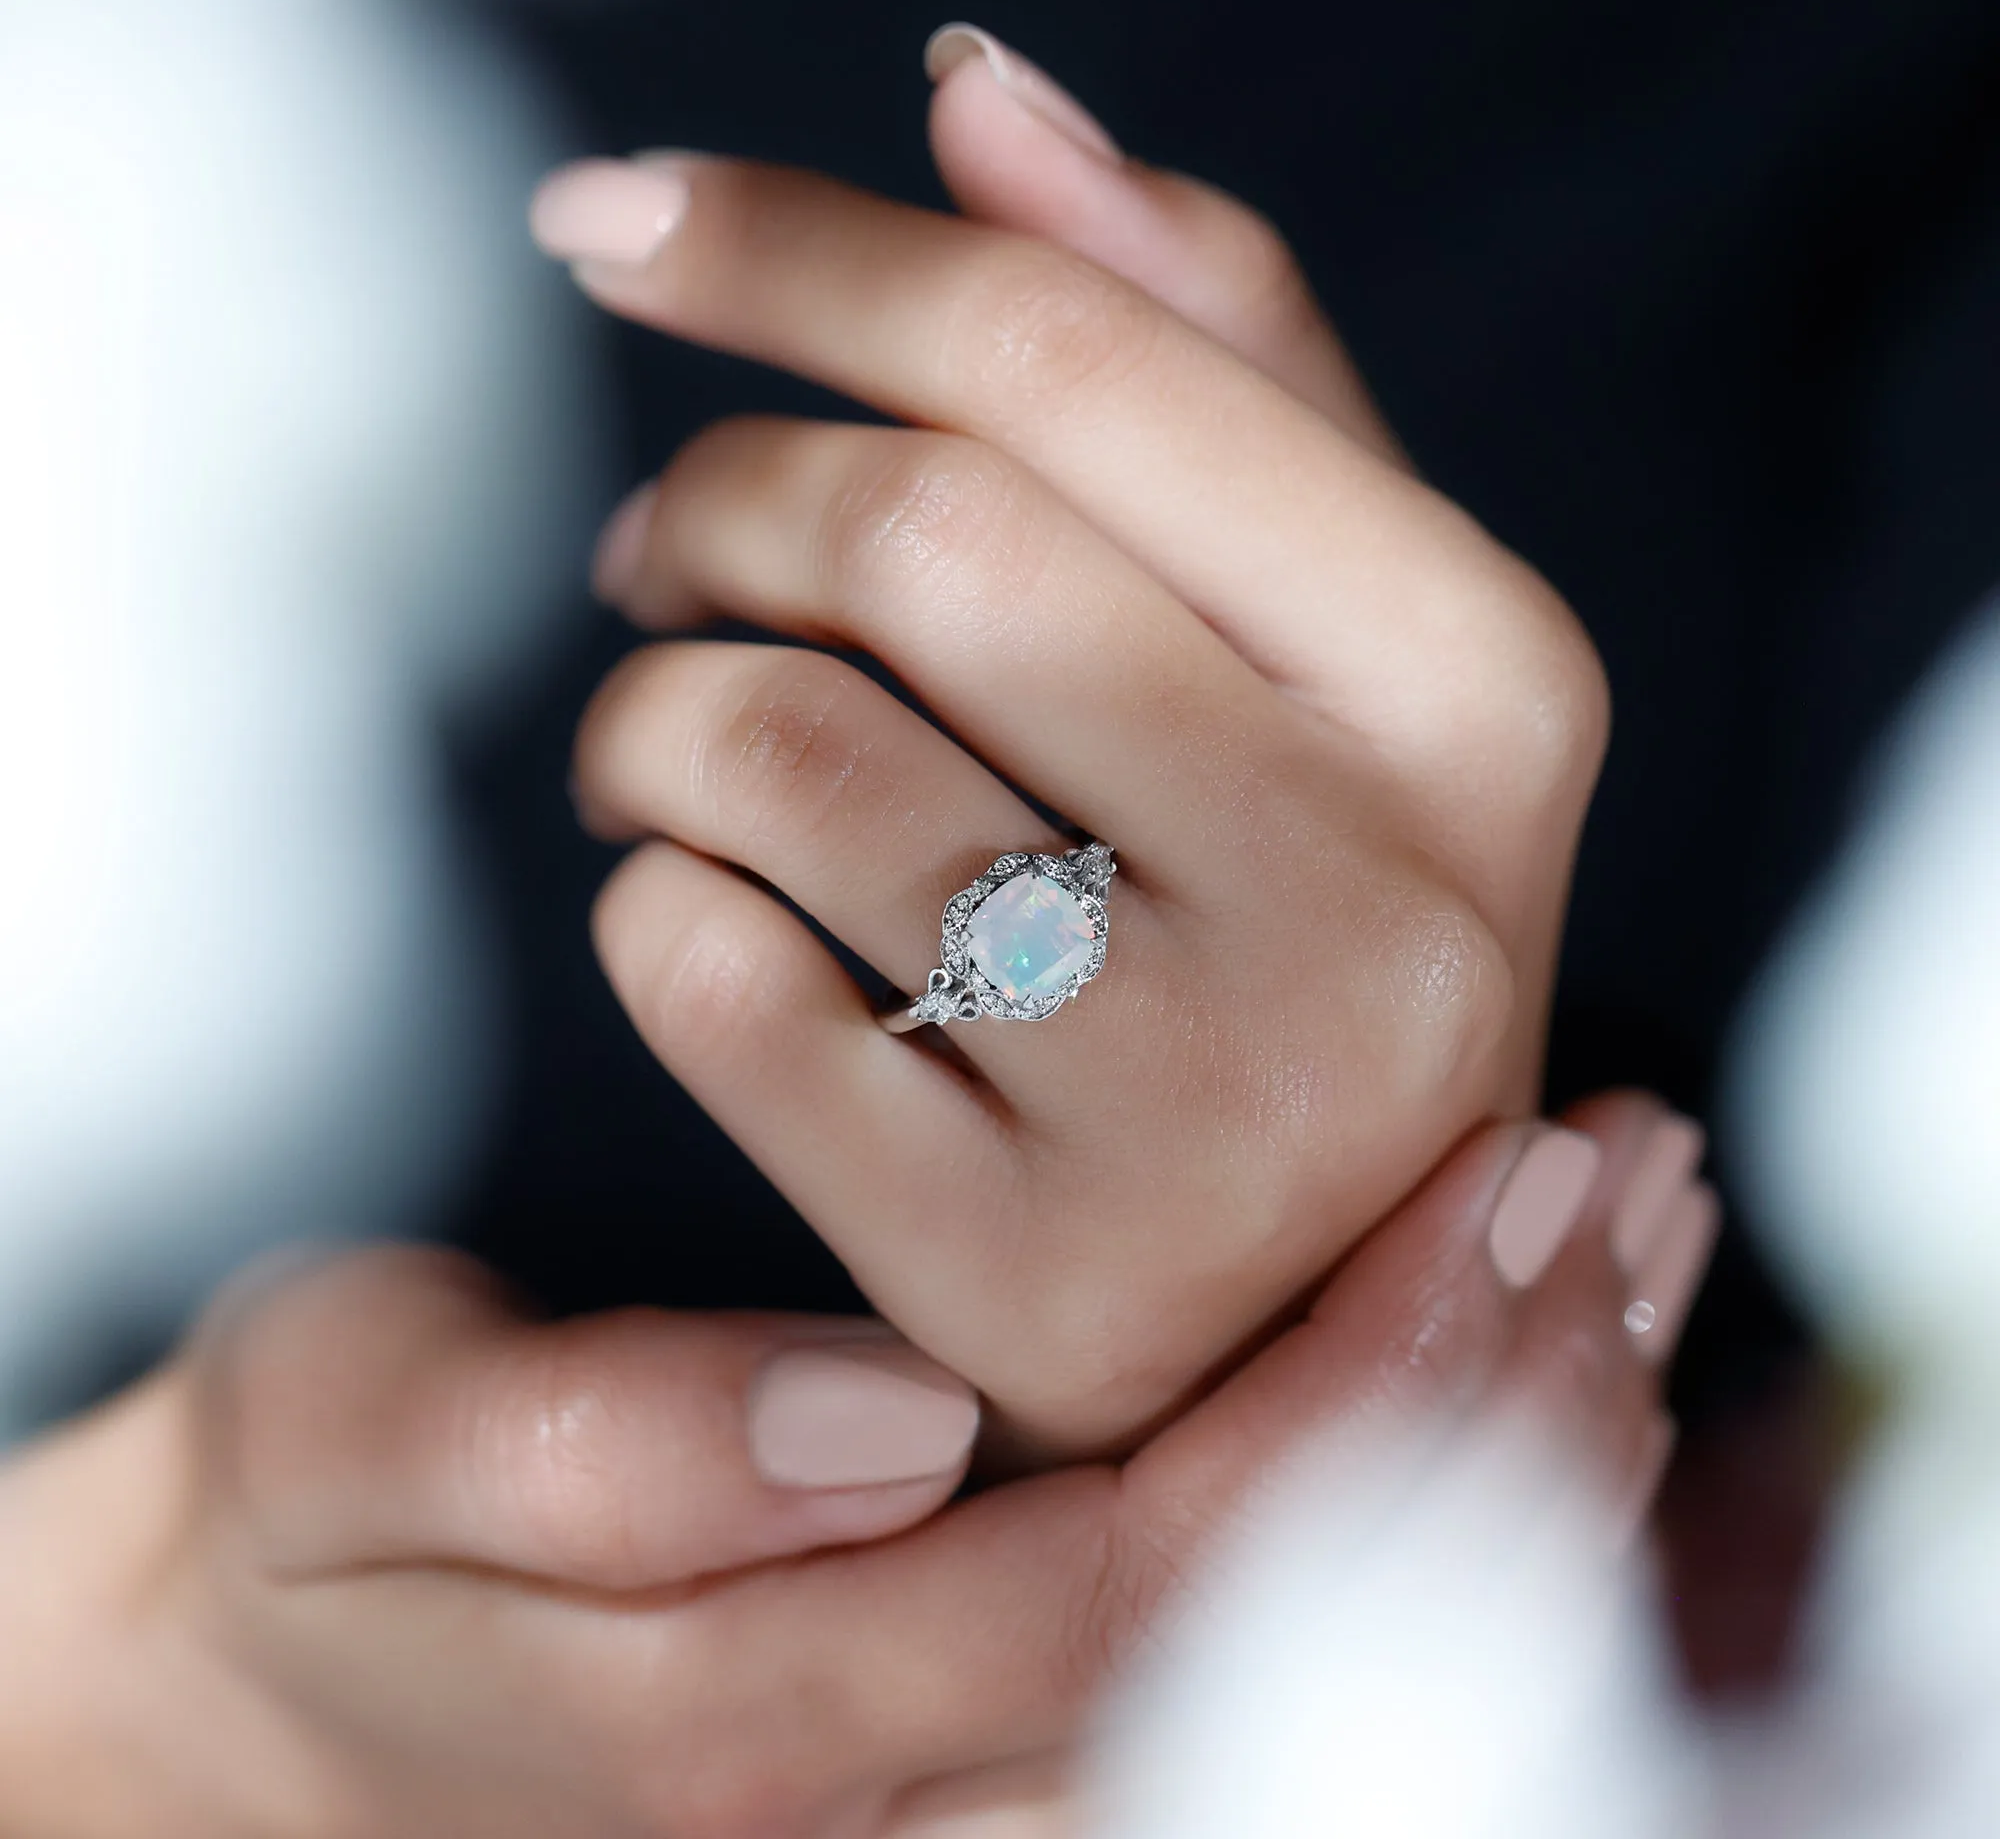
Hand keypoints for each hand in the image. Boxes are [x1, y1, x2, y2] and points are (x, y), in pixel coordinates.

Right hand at [0, 1100, 1711, 1836]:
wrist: (258, 1665)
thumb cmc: (315, 1533)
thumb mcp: (357, 1451)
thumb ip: (592, 1456)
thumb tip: (882, 1418)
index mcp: (775, 1700)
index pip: (1154, 1563)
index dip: (1355, 1383)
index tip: (1497, 1183)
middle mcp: (913, 1764)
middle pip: (1291, 1615)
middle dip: (1493, 1398)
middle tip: (1631, 1180)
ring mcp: (959, 1752)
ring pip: (1306, 1631)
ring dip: (1495, 1439)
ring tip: (1628, 1236)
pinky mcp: (975, 1695)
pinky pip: (1249, 1616)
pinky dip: (1408, 1482)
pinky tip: (1488, 1345)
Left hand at [544, 27, 1609, 1458]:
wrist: (1309, 1291)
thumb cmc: (1297, 909)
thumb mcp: (1329, 632)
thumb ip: (1194, 349)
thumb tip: (975, 96)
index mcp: (1478, 683)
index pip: (1075, 357)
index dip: (801, 248)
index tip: (607, 215)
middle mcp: (1382, 904)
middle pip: (908, 528)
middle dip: (715, 498)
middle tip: (662, 553)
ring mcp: (1208, 1117)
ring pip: (768, 748)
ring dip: (650, 707)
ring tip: (675, 742)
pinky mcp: (1021, 1279)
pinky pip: (698, 977)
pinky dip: (649, 901)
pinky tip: (725, 923)